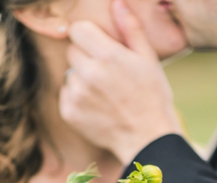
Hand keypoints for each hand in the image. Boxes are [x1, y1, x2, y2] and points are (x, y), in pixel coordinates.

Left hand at [59, 0, 182, 163]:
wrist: (145, 136)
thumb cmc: (151, 95)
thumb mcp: (147, 58)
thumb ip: (130, 28)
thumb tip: (117, 2)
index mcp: (108, 56)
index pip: (78, 30)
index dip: (87, 35)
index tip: (96, 42)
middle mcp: (88, 74)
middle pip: (72, 50)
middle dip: (85, 55)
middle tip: (105, 70)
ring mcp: (76, 95)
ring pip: (68, 73)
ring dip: (81, 77)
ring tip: (103, 90)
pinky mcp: (68, 112)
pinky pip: (65, 93)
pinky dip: (76, 97)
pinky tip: (96, 104)